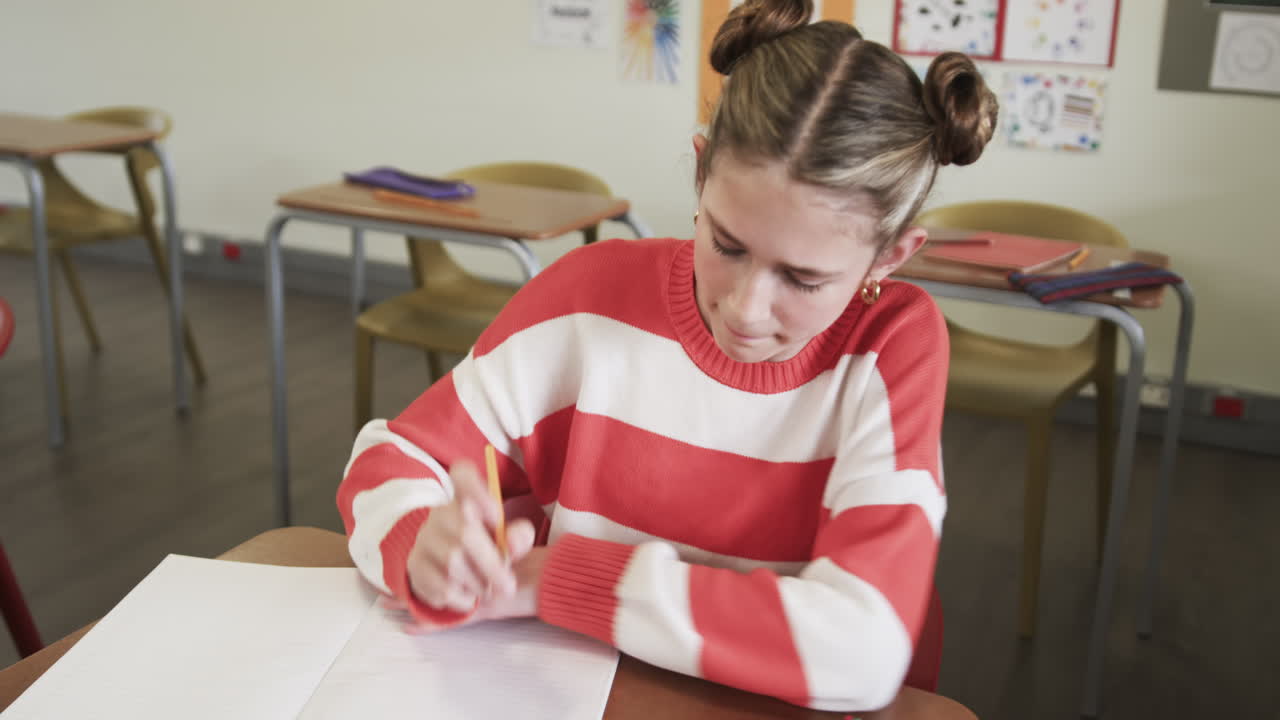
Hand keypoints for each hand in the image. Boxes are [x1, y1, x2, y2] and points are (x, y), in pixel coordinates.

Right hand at [405, 460, 536, 613]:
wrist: (445, 568)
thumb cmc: (483, 548)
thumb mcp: (504, 539)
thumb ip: (517, 536)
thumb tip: (515, 540)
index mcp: (466, 497)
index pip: (463, 475)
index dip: (477, 490)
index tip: (495, 513)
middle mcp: (440, 512)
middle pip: (465, 533)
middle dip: (492, 565)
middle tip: (508, 586)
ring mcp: (424, 539)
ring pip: (453, 564)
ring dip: (478, 584)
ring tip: (488, 590)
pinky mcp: (414, 566)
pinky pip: (440, 587)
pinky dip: (461, 598)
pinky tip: (467, 595)